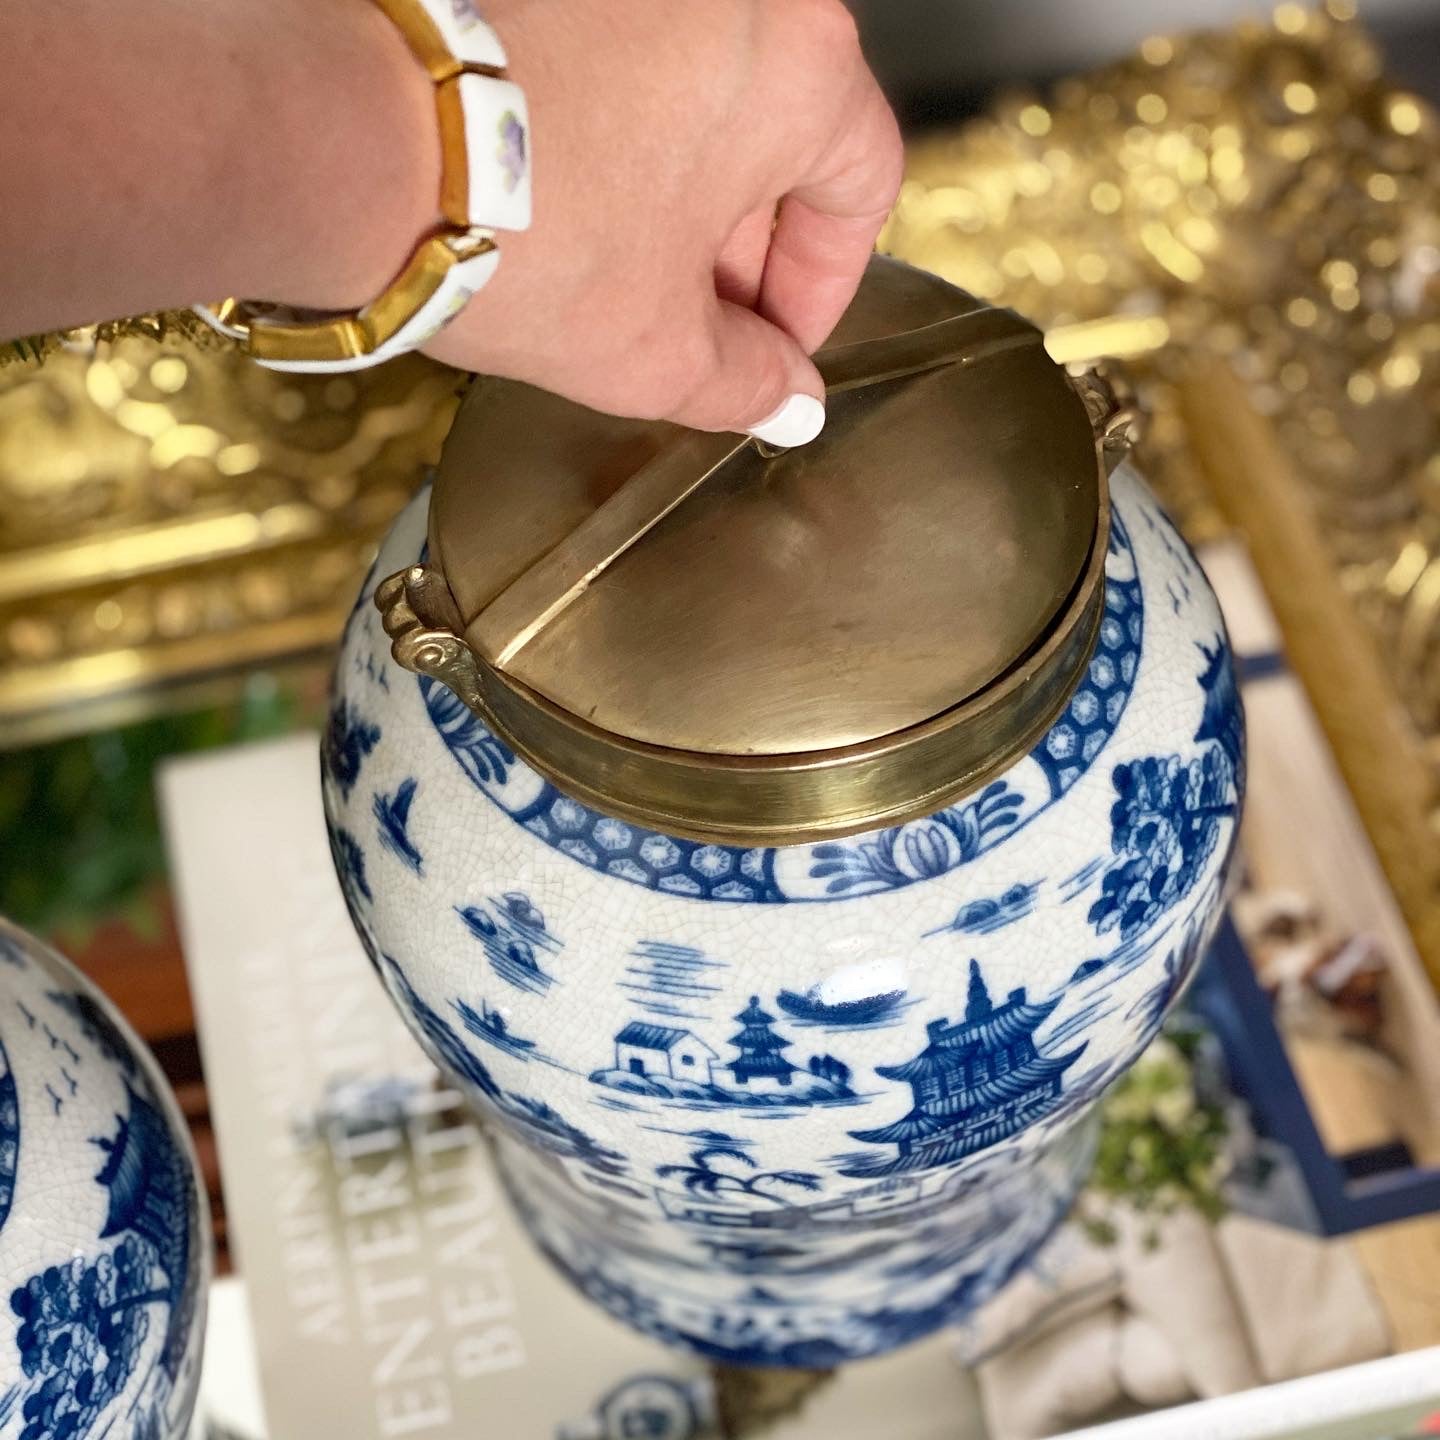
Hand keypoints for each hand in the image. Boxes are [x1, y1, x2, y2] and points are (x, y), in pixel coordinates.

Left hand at [423, 0, 903, 442]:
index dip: (822, 289)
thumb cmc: (519, 235)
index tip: (780, 347)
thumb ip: (749, 382)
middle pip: (783, 138)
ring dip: (688, 203)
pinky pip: (632, 68)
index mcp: (800, 64)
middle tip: (705, 332)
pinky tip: (585, 214)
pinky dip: (628, 144)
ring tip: (631, 284)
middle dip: (748, 254)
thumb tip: (787, 399)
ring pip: (705, 102)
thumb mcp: (656, 351)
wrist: (354, 154)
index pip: (859, 188)